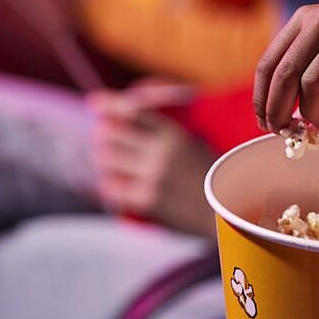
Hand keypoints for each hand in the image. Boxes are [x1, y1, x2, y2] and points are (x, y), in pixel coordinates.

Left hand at [89, 89, 215, 237]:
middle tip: (104, 145)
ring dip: (105, 162)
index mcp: (174, 134)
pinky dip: (109, 186)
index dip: (109, 105)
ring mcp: (153, 175)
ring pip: (106, 158)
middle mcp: (161, 151)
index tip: (93, 104)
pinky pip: (111, 187)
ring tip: (110, 167)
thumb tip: (131, 117)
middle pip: (111, 133)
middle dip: (104, 137)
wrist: (225, 213)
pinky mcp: (147, 199)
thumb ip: (165, 134)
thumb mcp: (194, 145)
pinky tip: (115, 188)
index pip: (132, 111)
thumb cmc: (209, 179)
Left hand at [254, 0, 318, 141]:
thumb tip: (293, 116)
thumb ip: (314, 74)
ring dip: (313, 116)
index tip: (265, 123)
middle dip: (279, 113)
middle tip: (287, 133)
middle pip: (284, 77)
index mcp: (306, 20)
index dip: (262, 99)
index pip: (268, 64)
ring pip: (312, 86)